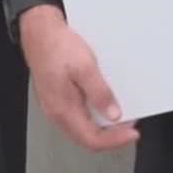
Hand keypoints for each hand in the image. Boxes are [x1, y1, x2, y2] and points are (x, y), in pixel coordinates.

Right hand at [22, 9, 138, 150]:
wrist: (39, 31)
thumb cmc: (56, 46)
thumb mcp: (85, 68)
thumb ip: (99, 94)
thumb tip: (113, 114)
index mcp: (63, 109)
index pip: (92, 139)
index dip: (115, 140)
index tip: (132, 133)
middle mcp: (57, 112)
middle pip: (87, 138)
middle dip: (111, 135)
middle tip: (130, 125)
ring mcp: (56, 106)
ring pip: (82, 128)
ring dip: (103, 126)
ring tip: (121, 116)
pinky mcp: (57, 97)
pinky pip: (78, 116)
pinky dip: (94, 116)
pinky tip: (102, 105)